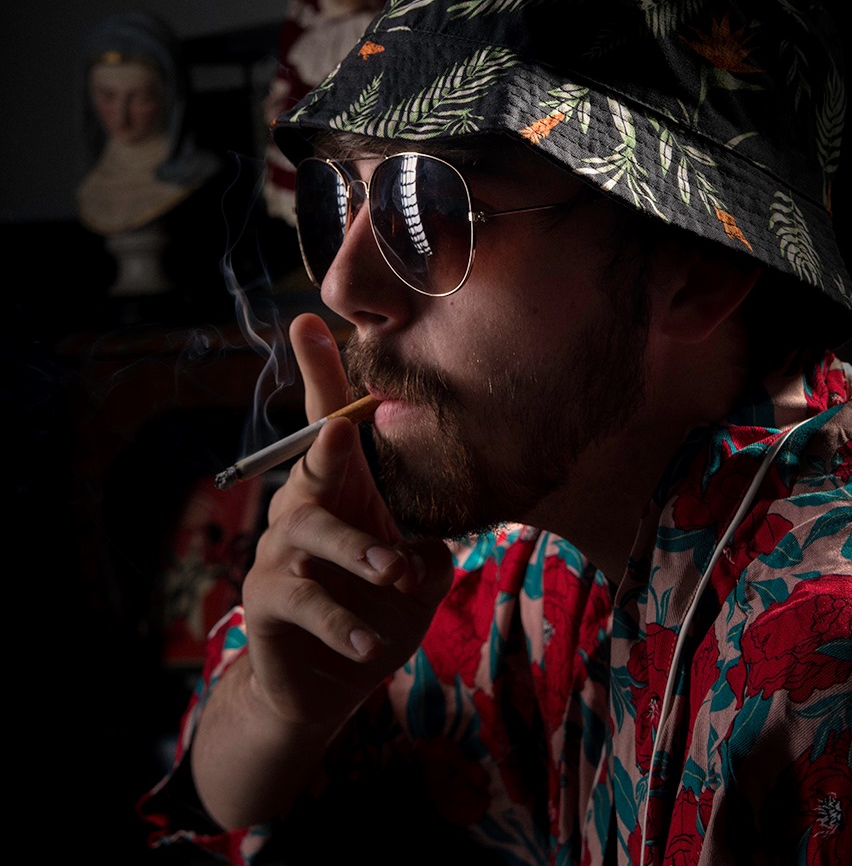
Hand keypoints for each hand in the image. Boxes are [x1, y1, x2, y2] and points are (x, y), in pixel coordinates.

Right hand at [241, 312, 452, 729]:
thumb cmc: (377, 609)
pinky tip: (368, 640)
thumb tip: (436, 548)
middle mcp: (305, 510)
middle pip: (310, 465)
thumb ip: (428, 553)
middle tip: (342, 431)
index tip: (307, 322)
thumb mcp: (416, 577)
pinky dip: (339, 619)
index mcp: (343, 490)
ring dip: (357, 549)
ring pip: (309, 532)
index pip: (329, 425)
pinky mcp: (266, 599)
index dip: (319, 373)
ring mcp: (280, 552)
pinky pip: (300, 598)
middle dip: (326, 447)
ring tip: (396, 571)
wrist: (332, 679)